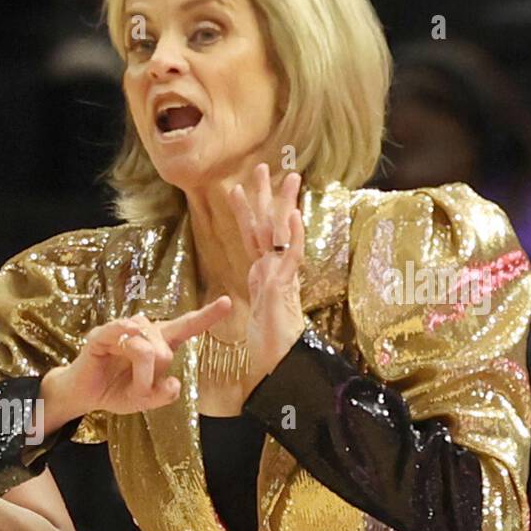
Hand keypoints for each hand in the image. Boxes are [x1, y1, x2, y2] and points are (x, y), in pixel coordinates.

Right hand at [40, 296, 232, 433]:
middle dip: (154, 376)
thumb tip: (175, 385)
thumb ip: (162, 396)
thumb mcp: (144, 401)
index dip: (206, 316)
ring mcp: (122, 331)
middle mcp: (144, 332)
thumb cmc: (115, 391)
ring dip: (140, 373)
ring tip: (130, 384)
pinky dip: (126, 338)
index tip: (227, 302)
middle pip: (165, 347)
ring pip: (145, 346)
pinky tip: (128, 337)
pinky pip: (119, 332)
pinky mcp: (101, 336)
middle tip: (140, 389)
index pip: (186, 327)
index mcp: (159, 344)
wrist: (85, 395)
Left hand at [226, 163, 305, 389]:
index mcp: (264, 274)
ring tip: (286, 177)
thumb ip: (257, 297)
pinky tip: (293, 216)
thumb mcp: (256, 315)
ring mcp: (281, 277)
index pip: (254, 237)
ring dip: (283, 205)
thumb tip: (257, 289)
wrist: (281, 364)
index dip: (246, 213)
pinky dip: (292, 237)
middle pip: (267, 226)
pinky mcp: (286, 288)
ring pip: (281, 236)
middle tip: (262, 167)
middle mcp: (274, 271)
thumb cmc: (270, 346)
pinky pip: (291, 259)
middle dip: (265, 196)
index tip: (237, 189)